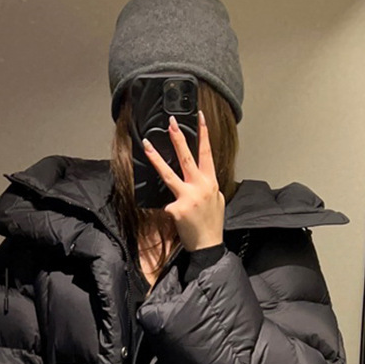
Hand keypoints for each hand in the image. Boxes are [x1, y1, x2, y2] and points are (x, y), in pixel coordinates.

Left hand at [142, 110, 224, 251]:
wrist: (208, 245)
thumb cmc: (212, 224)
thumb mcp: (216, 200)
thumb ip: (207, 186)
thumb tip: (199, 177)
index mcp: (210, 182)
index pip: (207, 153)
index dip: (204, 134)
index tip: (199, 118)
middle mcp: (200, 186)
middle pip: (187, 157)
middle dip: (178, 138)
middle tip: (171, 122)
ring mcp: (187, 197)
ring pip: (168, 173)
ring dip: (156, 158)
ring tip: (148, 144)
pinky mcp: (176, 209)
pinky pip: (167, 203)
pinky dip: (169, 209)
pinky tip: (177, 219)